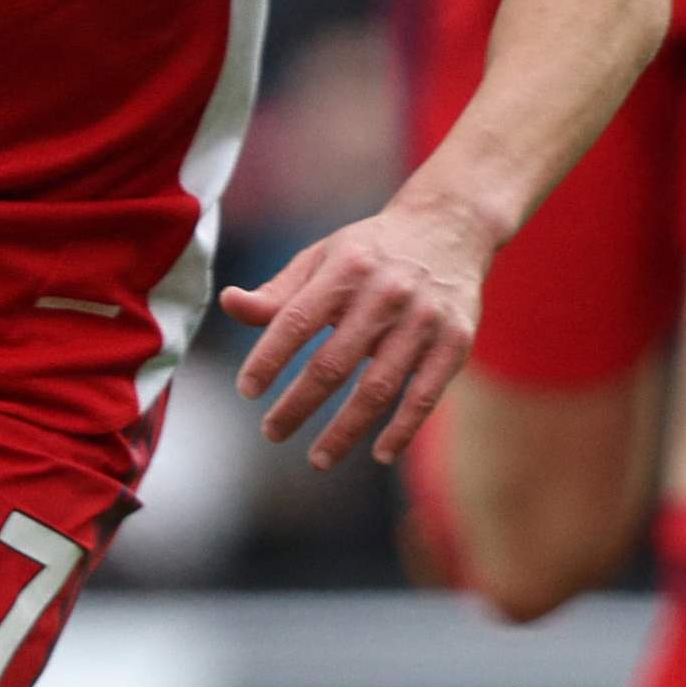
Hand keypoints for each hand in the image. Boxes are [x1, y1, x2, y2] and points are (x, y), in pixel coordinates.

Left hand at [220, 190, 490, 467]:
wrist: (450, 227)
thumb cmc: (371, 252)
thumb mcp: (323, 258)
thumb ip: (278, 292)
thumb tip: (230, 304)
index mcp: (346, 269)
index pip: (297, 320)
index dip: (268, 358)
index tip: (247, 390)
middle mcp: (386, 293)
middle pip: (333, 364)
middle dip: (298, 405)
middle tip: (272, 432)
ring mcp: (424, 319)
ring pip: (378, 388)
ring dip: (345, 430)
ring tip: (318, 459)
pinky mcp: (455, 341)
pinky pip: (426, 396)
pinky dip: (403, 429)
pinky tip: (380, 453)